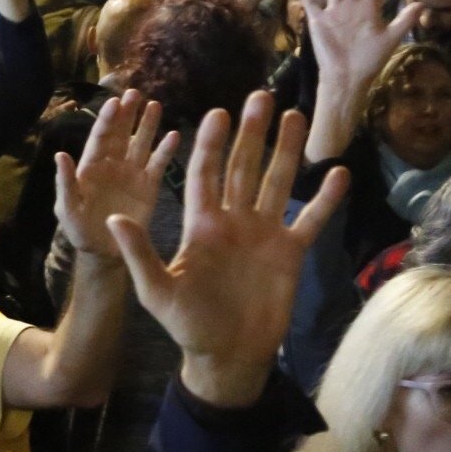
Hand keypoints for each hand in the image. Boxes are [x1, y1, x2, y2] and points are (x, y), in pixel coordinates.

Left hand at [55, 89, 177, 260]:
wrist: (104, 251)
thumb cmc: (79, 230)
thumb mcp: (67, 208)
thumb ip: (65, 182)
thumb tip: (60, 155)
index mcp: (91, 166)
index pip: (100, 137)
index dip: (108, 120)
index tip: (115, 102)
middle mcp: (112, 164)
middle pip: (121, 133)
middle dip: (128, 114)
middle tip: (136, 93)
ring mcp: (132, 173)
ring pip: (141, 143)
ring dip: (148, 125)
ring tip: (155, 105)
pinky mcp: (149, 185)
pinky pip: (158, 164)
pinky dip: (166, 150)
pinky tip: (175, 135)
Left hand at [108, 91, 344, 408]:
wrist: (227, 356)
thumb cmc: (187, 325)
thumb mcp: (157, 291)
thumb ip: (140, 253)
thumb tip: (113, 219)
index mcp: (201, 225)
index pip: (205, 175)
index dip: (211, 145)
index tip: (217, 113)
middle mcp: (233, 221)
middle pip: (243, 168)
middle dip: (251, 133)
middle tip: (260, 96)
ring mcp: (263, 234)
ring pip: (276, 183)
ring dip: (286, 151)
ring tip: (295, 115)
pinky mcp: (289, 253)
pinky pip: (310, 219)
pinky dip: (324, 199)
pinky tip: (337, 172)